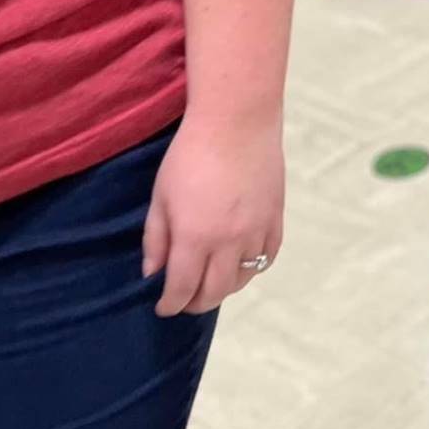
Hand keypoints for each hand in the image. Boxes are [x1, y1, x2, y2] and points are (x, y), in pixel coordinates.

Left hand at [142, 114, 284, 316]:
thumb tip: (153, 272)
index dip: (170, 304)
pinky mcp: (276, 218)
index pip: (182, 288)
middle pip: (214, 292)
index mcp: (194, 237)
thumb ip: (156, 238)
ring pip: (243, 279)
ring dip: (224, 288)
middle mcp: (228, 242)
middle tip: (185, 301)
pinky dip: (254, 267)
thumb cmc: (189, 155)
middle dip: (195, 303)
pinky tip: (241, 263)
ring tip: (212, 283)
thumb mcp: (161, 196)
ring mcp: (256, 231)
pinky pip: (268, 257)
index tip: (163, 307)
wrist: (236, 121)